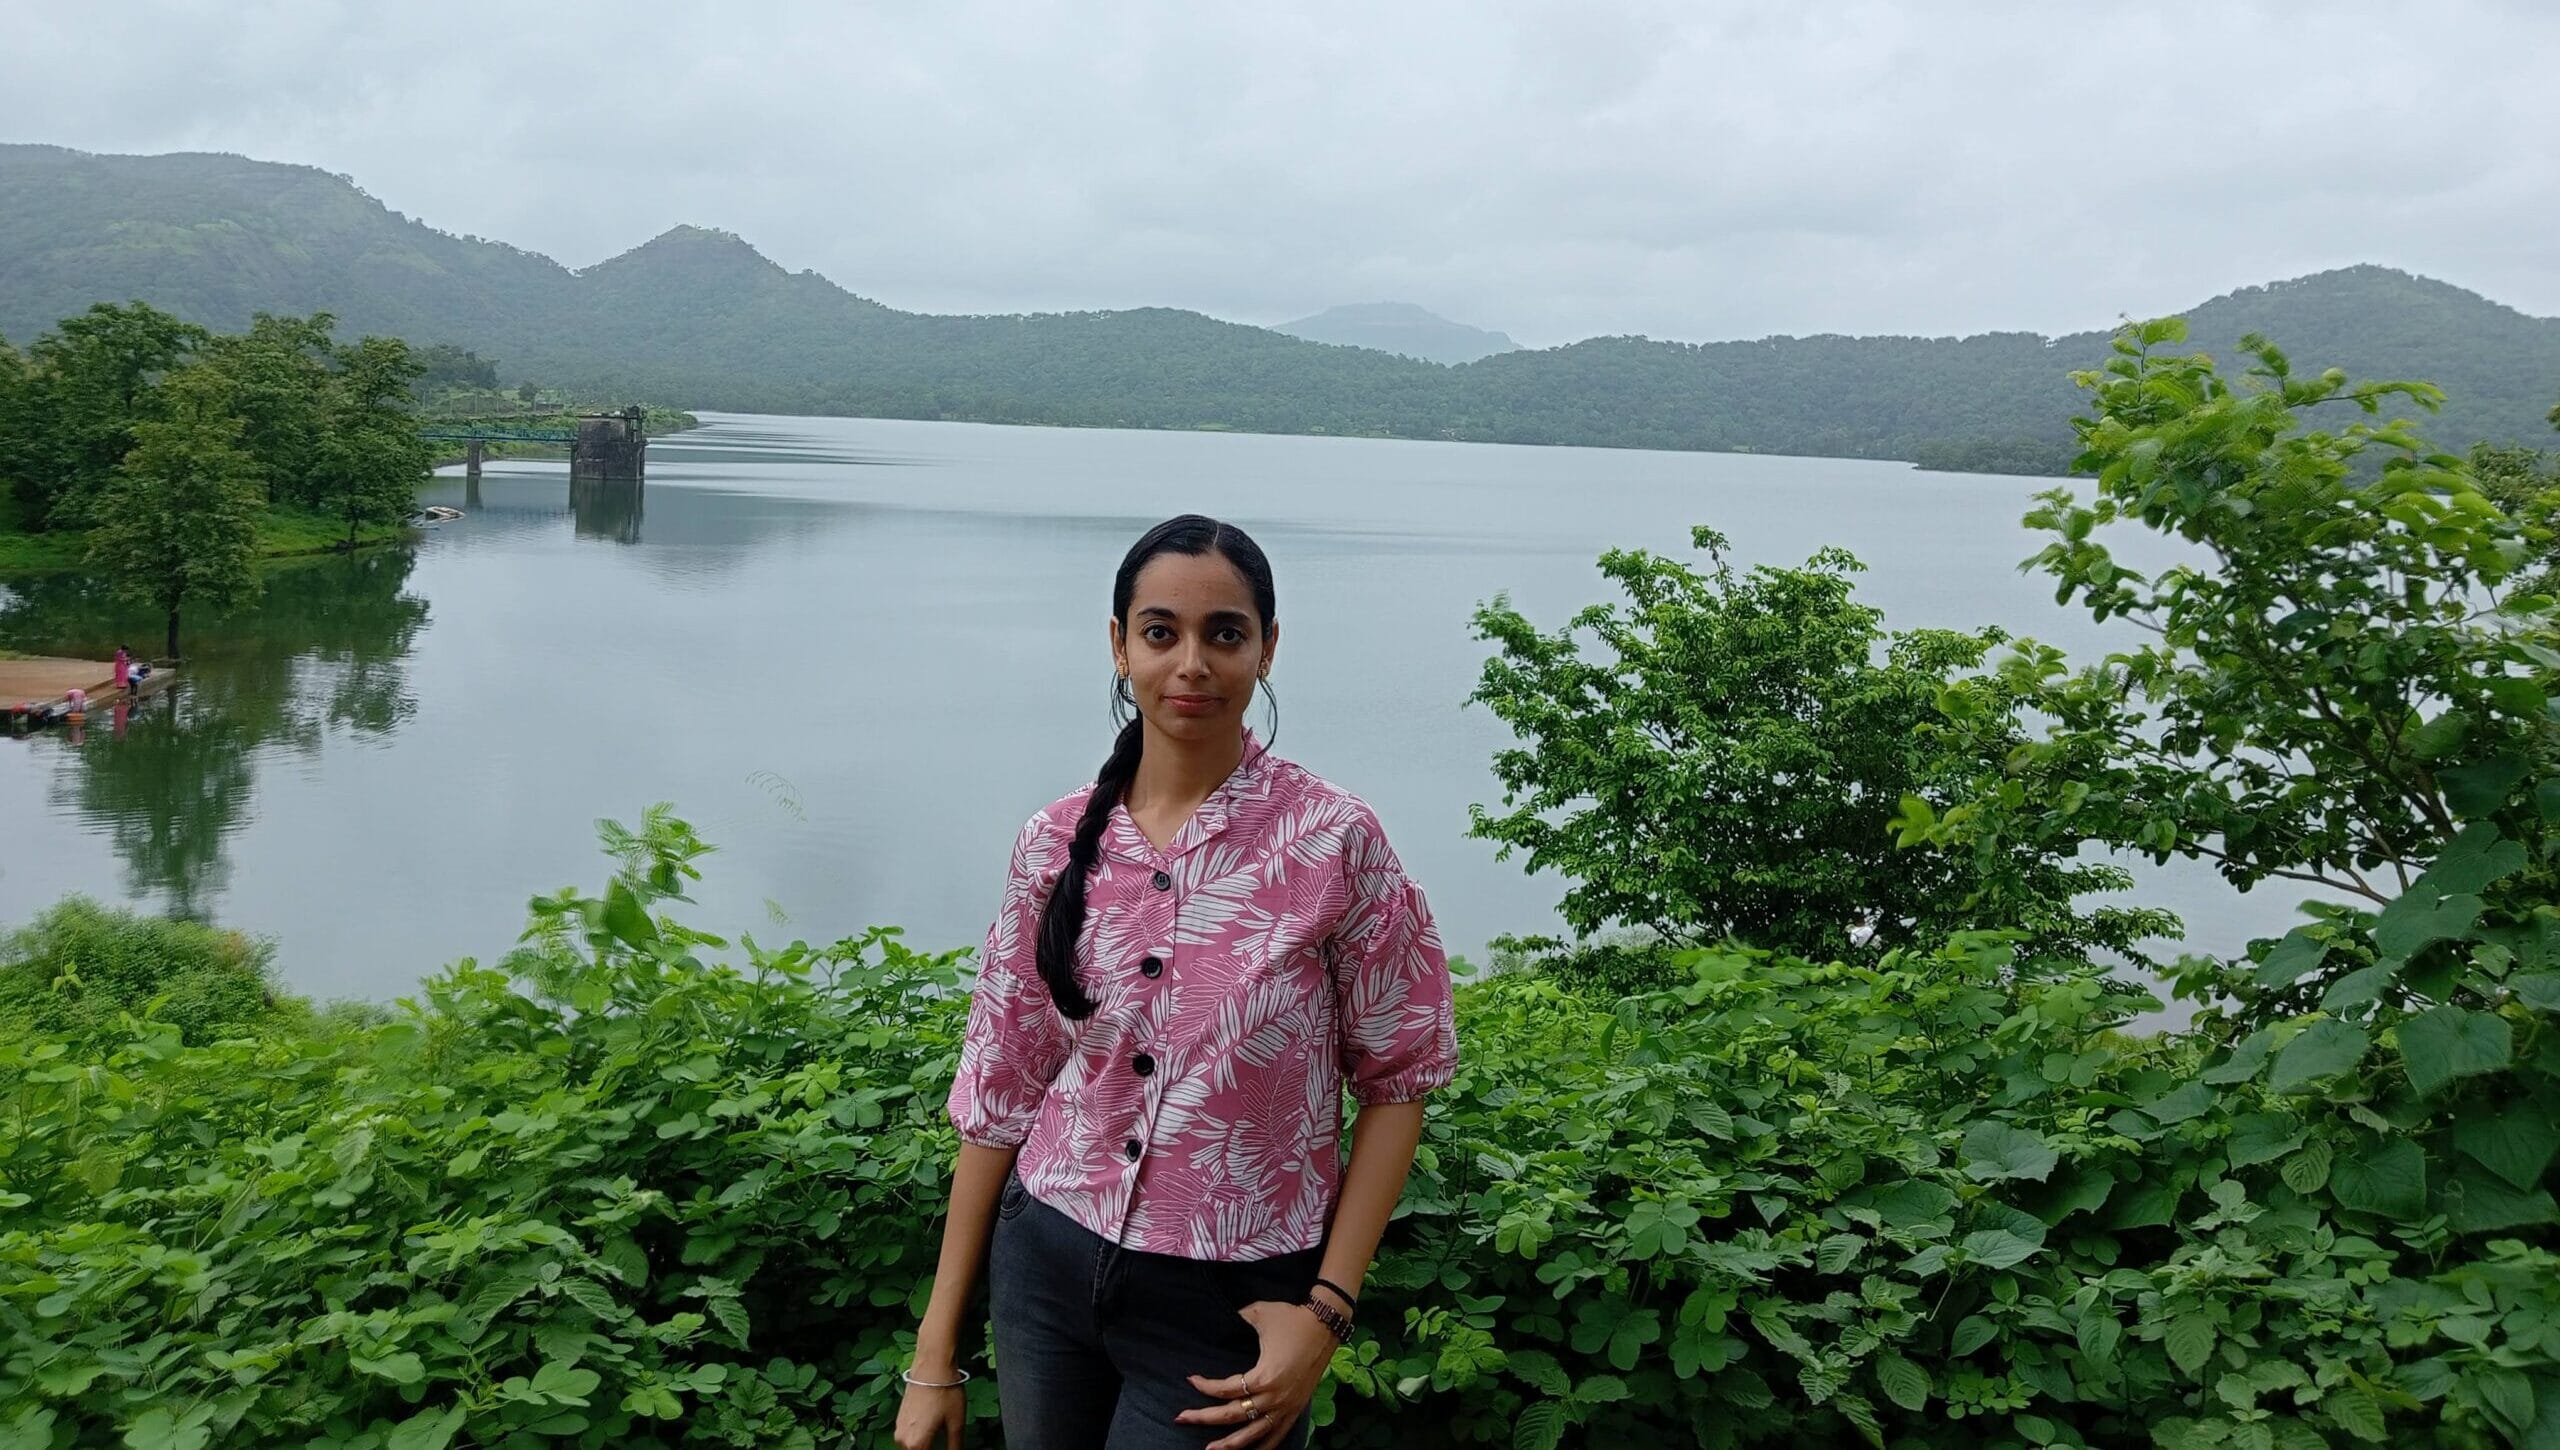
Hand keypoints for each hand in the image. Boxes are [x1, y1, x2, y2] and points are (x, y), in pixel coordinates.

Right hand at [891, 1377, 966, 1449]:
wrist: (932, 1365)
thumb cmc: (945, 1392)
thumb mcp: (957, 1423)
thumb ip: (955, 1446)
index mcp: (916, 1444)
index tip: (951, 1448)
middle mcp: (902, 1440)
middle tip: (949, 1444)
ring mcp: (899, 1429)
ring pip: (914, 1447)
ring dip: (926, 1446)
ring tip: (942, 1436)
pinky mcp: (899, 1419)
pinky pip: (910, 1437)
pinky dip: (921, 1438)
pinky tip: (934, 1429)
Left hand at [1178, 1300, 1336, 1448]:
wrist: (1326, 1325)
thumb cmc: (1291, 1318)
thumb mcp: (1258, 1313)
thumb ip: (1236, 1319)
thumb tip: (1219, 1320)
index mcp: (1264, 1377)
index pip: (1226, 1389)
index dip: (1205, 1386)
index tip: (1191, 1380)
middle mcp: (1274, 1398)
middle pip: (1233, 1415)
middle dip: (1204, 1418)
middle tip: (1182, 1418)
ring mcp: (1286, 1408)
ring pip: (1253, 1434)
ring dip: (1230, 1444)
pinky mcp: (1296, 1410)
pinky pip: (1276, 1436)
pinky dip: (1262, 1447)